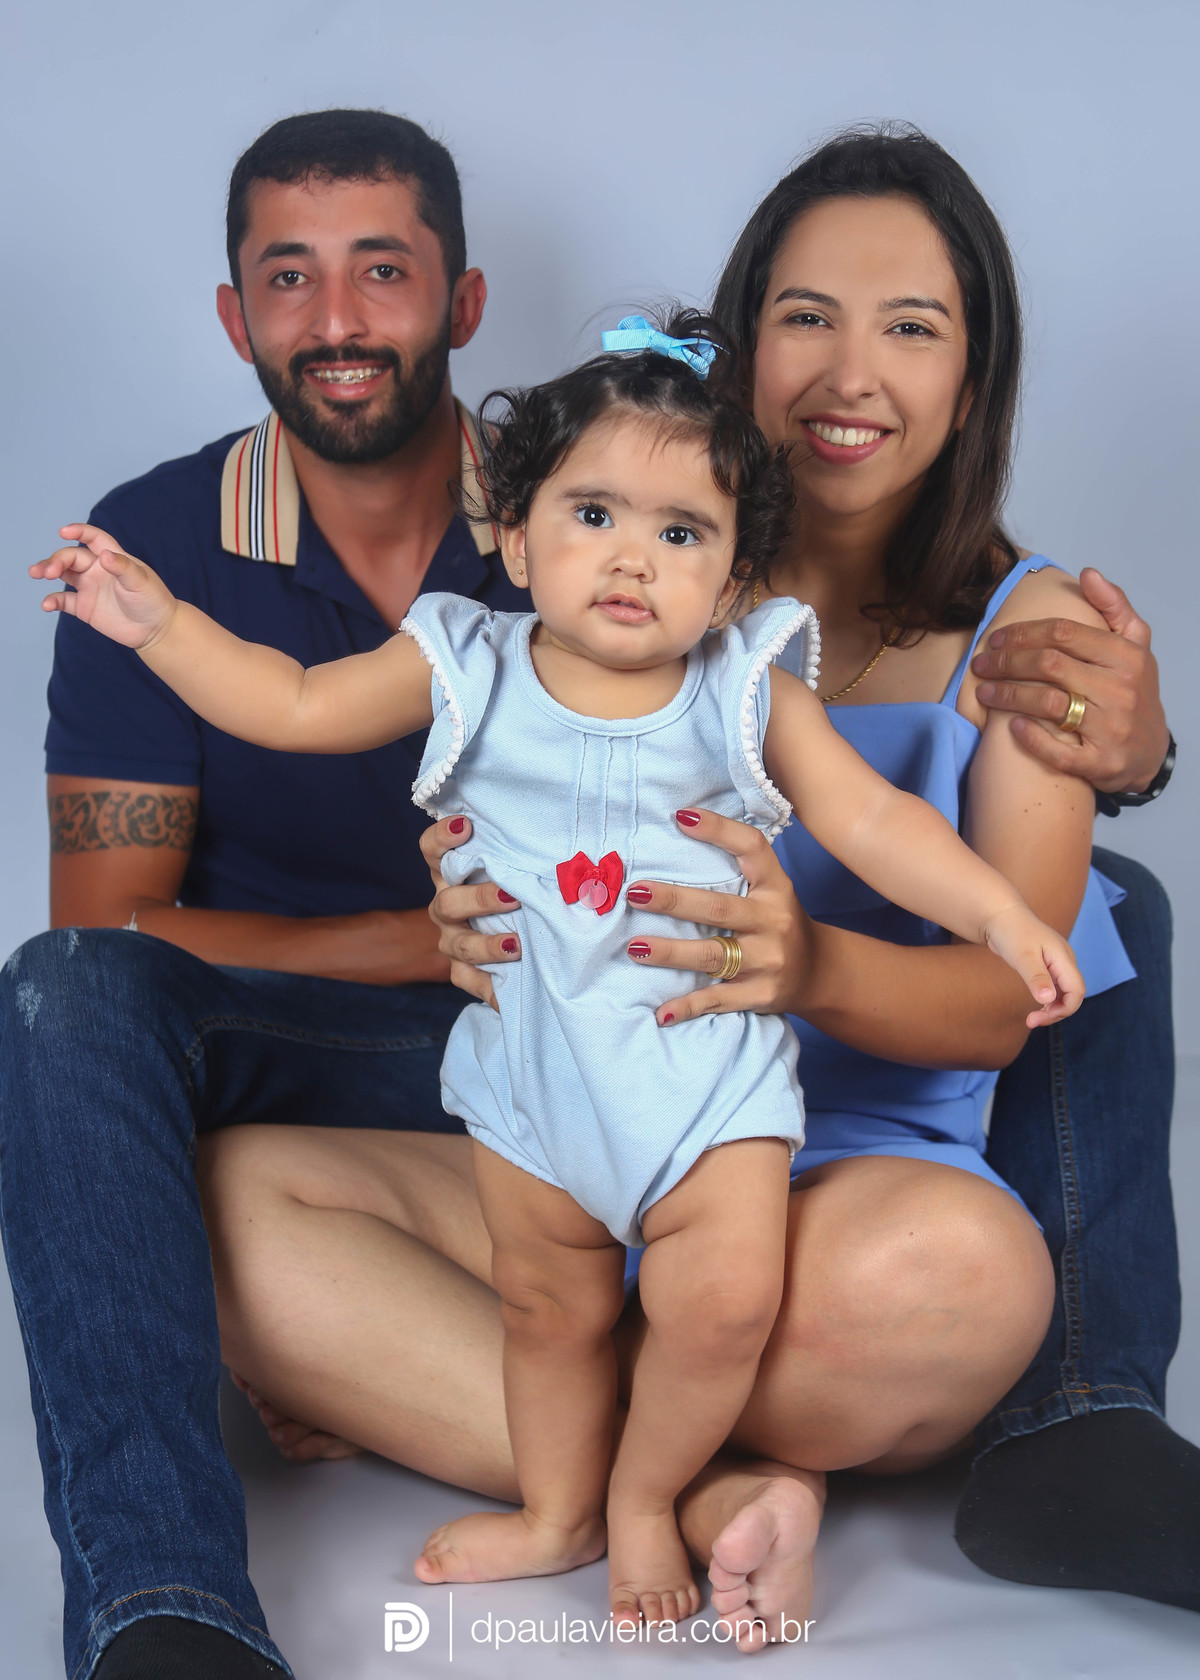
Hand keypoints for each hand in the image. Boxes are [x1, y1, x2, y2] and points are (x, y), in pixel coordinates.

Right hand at [32, 523, 176, 648]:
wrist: (155, 630)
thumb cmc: (153, 600)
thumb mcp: (141, 581)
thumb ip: (122, 567)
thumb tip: (103, 555)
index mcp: (112, 557)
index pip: (93, 538)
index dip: (79, 531)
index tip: (64, 532)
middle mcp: (97, 569)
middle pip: (71, 557)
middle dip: (57, 560)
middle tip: (48, 571)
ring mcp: (89, 587)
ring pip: (62, 574)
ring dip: (47, 571)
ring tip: (36, 573)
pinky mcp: (84, 607)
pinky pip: (63, 601)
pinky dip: (53, 601)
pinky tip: (47, 605)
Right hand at [420, 816, 521, 1010]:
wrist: (512, 938)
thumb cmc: (520, 889)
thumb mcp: (519, 870)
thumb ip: (526, 859)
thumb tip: (584, 854)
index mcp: (453, 875)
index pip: (433, 851)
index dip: (442, 838)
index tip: (464, 826)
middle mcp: (446, 906)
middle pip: (448, 902)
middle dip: (479, 900)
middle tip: (512, 897)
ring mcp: (452, 940)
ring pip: (460, 945)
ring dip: (488, 946)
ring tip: (517, 945)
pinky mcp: (462, 971)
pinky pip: (470, 981)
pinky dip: (491, 986)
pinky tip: (511, 986)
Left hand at [622, 808, 815, 1026]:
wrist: (820, 974)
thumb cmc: (779, 923)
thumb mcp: (772, 890)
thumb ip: (738, 869)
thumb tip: (679, 830)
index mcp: (776, 887)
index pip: (752, 849)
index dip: (719, 831)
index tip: (680, 817)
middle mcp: (774, 921)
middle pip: (720, 909)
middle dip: (674, 901)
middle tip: (634, 893)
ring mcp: (768, 961)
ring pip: (713, 955)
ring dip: (671, 952)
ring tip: (635, 947)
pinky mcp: (760, 995)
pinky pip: (718, 1000)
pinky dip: (688, 1006)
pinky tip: (662, 1012)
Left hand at [971, 568, 1168, 793]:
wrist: (1150, 750)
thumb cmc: (1133, 690)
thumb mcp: (1134, 644)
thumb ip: (1114, 606)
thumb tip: (1088, 574)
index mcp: (1126, 656)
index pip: (1063, 634)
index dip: (1023, 633)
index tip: (996, 639)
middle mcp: (1121, 690)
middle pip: (1049, 665)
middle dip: (1007, 662)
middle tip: (981, 664)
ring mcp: (1111, 728)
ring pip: (1048, 704)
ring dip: (1008, 696)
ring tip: (983, 693)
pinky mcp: (1101, 763)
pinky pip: (1059, 751)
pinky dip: (1031, 737)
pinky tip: (1011, 726)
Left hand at [982, 903, 1084, 1027]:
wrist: (1001, 915)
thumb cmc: (1011, 932)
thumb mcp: (1023, 956)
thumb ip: (1037, 977)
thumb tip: (1049, 999)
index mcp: (1064, 958)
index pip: (1077, 991)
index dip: (1065, 1009)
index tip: (1040, 1017)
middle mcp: (1065, 961)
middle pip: (1072, 995)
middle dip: (1056, 1012)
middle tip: (1031, 1021)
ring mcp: (1057, 963)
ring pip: (1064, 993)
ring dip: (1052, 1008)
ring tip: (1031, 1018)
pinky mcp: (1047, 965)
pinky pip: (1055, 987)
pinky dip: (1048, 999)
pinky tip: (1036, 1006)